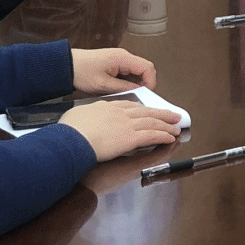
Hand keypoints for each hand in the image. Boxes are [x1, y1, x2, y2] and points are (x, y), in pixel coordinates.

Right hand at [59, 98, 180, 161]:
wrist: (71, 139)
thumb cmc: (69, 131)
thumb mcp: (75, 116)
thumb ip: (85, 116)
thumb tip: (83, 118)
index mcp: (106, 107)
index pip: (129, 106)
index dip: (142, 109)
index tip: (149, 111)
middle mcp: (119, 113)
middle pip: (145, 112)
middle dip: (161, 113)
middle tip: (172, 115)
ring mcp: (126, 124)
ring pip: (152, 122)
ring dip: (166, 125)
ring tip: (176, 127)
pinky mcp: (130, 138)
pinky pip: (151, 135)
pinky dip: (163, 136)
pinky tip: (170, 137)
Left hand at [71, 45, 155, 92]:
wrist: (66, 65)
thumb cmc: (81, 72)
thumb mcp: (103, 85)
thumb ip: (124, 89)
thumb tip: (139, 92)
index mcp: (123, 58)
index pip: (147, 68)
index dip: (150, 82)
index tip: (147, 94)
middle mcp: (123, 56)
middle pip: (145, 69)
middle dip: (144, 83)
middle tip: (138, 96)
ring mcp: (120, 58)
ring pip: (137, 71)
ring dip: (136, 83)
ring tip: (126, 93)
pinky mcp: (115, 62)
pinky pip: (129, 71)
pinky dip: (129, 81)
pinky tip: (120, 89)